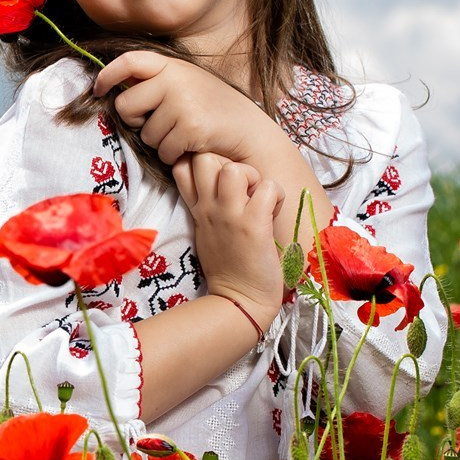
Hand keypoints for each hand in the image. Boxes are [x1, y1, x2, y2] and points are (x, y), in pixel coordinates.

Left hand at [91, 50, 278, 168]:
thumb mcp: (187, 84)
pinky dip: (173, 155)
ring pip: (145, 134)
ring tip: (183, 134)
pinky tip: (190, 147)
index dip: (108, 75)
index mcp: (172, 66)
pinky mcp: (189, 127)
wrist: (249, 130)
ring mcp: (182, 103)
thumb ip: (158, 82)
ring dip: (160, 142)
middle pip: (126, 105)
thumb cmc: (213, 109)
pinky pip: (162, 151)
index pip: (130, 62)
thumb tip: (117, 88)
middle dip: (136, 121)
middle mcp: (175, 80)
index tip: (99, 89)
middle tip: (157, 123)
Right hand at [172, 151, 284, 323]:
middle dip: (229, 164)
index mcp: (198, 210)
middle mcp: (209, 208)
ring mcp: (230, 215)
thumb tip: (218, 184)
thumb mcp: (205, 233)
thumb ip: (206, 207)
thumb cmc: (228, 268)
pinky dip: (276, 196)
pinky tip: (273, 213)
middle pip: (205, 158)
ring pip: (235, 168)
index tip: (220, 181)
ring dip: (254, 178)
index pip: (182, 166)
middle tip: (244, 189)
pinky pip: (268, 187)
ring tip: (259, 199)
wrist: (239, 301)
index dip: (202, 163)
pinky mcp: (253, 225)